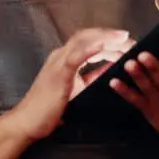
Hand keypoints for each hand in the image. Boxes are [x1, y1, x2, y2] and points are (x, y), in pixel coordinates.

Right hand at [1, 28, 130, 143]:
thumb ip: (92, 77)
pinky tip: (105, 45)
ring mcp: (58, 62)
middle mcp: (60, 56)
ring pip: (83, 41)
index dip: (107, 39)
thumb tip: (111, 68)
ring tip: (124, 38)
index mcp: (65, 59)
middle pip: (88, 36)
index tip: (126, 41)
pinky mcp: (58, 73)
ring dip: (105, 38)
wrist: (27, 122)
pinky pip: (76, 56)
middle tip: (131, 39)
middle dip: (110, 36)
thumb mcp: (77, 90)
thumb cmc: (49, 109)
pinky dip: (91, 48)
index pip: (88, 41)